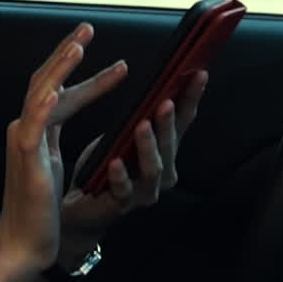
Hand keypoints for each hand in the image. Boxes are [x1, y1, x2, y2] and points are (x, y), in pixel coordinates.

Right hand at [0, 23, 125, 274]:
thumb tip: (64, 108)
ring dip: (59, 69)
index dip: (78, 68)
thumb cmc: (39, 207)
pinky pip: (35, 128)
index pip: (58, 88)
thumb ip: (54, 134)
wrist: (23, 241)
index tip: (100, 49)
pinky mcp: (26, 159)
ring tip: (79, 46)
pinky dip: (44, 108)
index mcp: (35, 130)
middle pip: (45, 80)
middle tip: (89, 27)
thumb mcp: (49, 161)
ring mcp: (24, 142)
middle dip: (68, 53)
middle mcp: (25, 128)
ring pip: (41, 95)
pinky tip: (57, 92)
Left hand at [56, 70, 207, 266]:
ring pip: (153, 168)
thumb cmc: (104, 167)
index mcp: (165, 152)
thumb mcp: (123, 136)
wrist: (83, 208)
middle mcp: (162, 173)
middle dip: (169, 122)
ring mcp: (144, 191)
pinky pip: (123, 190)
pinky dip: (120, 175)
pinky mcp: (122, 205)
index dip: (191, 98)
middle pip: (171, 144)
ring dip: (148, 146)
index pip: (183, 121)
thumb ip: (140, 117)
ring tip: (142, 126)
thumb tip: (156, 82)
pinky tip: (114, 162)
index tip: (199, 73)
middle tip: (166, 101)